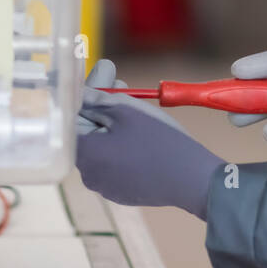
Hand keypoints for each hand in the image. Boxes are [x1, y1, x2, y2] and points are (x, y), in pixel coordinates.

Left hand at [77, 61, 225, 218]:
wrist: (192, 179)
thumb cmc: (159, 141)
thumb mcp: (127, 111)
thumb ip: (97, 99)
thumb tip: (79, 92)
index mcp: (83, 153)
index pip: (74, 116)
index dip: (88, 92)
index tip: (102, 75)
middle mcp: (88, 174)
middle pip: (88, 132)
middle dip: (102, 105)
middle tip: (119, 82)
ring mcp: (105, 187)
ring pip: (103, 148)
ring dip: (113, 125)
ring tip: (133, 106)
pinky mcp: (122, 193)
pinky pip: (115, 164)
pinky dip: (122, 146)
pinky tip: (140, 133)